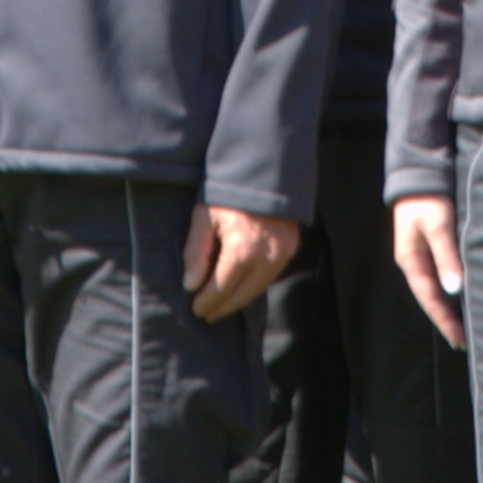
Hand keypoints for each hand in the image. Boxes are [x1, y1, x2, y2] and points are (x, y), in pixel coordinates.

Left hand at [185, 201, 301, 321]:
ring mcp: (282, 253)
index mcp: (241, 249)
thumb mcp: (204, 217)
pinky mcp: (291, 247)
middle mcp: (266, 256)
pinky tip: (241, 287)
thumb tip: (191, 285)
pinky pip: (271, 276)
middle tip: (207, 314)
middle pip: (242, 294)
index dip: (207, 301)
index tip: (196, 309)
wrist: (263, 168)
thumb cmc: (228, 191)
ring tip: (222, 305)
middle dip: (223, 307)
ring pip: (259, 289)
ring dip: (240, 299)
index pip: (221, 288)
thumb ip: (196, 253)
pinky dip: (255, 285)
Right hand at [392, 195, 465, 349]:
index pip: (429, 299)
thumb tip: (454, 289)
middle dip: (448, 320)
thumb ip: (446, 256)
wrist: (421, 173)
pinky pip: (444, 275)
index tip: (459, 340)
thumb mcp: (438, 225)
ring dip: (451, 307)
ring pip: (439, 289)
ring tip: (468, 326)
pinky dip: (454, 290)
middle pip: (432, 298)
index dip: (444, 321)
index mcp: (411, 260)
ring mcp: (424, 255)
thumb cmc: (428, 198)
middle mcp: (416, 262)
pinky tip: (465, 297)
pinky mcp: (434, 246)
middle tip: (466, 342)